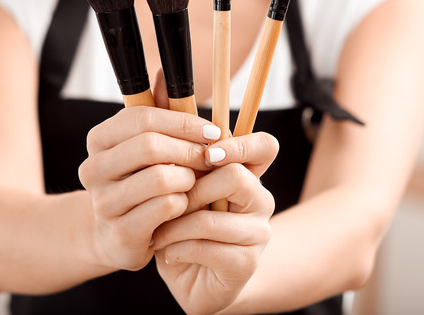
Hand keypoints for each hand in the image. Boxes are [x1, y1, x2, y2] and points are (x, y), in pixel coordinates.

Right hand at [78, 106, 221, 271]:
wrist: (117, 237)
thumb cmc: (142, 182)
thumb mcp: (149, 147)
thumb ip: (158, 112)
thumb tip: (164, 71)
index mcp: (99, 140)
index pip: (143, 118)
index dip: (183, 122)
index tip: (212, 132)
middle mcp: (93, 169)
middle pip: (150, 146)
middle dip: (189, 149)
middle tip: (211, 158)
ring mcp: (103, 203)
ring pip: (160, 178)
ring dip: (188, 178)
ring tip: (194, 182)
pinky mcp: (120, 232)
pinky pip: (166, 207)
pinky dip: (184, 203)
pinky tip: (185, 206)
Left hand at [151, 133, 278, 314]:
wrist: (197, 283)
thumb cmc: (184, 230)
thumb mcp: (183, 194)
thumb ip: (185, 169)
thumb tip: (167, 140)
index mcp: (249, 176)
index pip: (265, 146)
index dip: (239, 144)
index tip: (207, 152)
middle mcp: (261, 201)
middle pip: (235, 176)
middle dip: (191, 189)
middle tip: (166, 202)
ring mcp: (258, 234)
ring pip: (211, 219)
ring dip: (174, 227)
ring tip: (158, 234)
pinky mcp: (247, 263)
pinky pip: (204, 248)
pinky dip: (177, 250)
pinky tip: (167, 254)